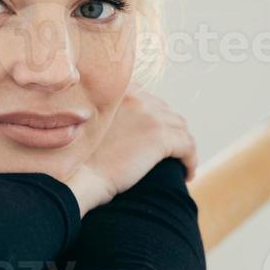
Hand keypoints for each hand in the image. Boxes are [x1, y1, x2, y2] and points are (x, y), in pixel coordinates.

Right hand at [67, 86, 196, 214]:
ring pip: (179, 127)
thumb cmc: (79, 160)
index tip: (153, 136)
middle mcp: (135, 97)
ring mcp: (149, 115)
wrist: (78, 178)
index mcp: (118, 91)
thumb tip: (129, 127)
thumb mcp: (91, 125)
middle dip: (169, 131)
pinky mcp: (159, 137)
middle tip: (169, 152)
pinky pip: (187, 145)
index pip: (147, 98)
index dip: (153, 117)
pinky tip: (187, 174)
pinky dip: (190, 159)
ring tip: (180, 163)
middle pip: (165, 111)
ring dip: (182, 145)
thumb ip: (109, 115)